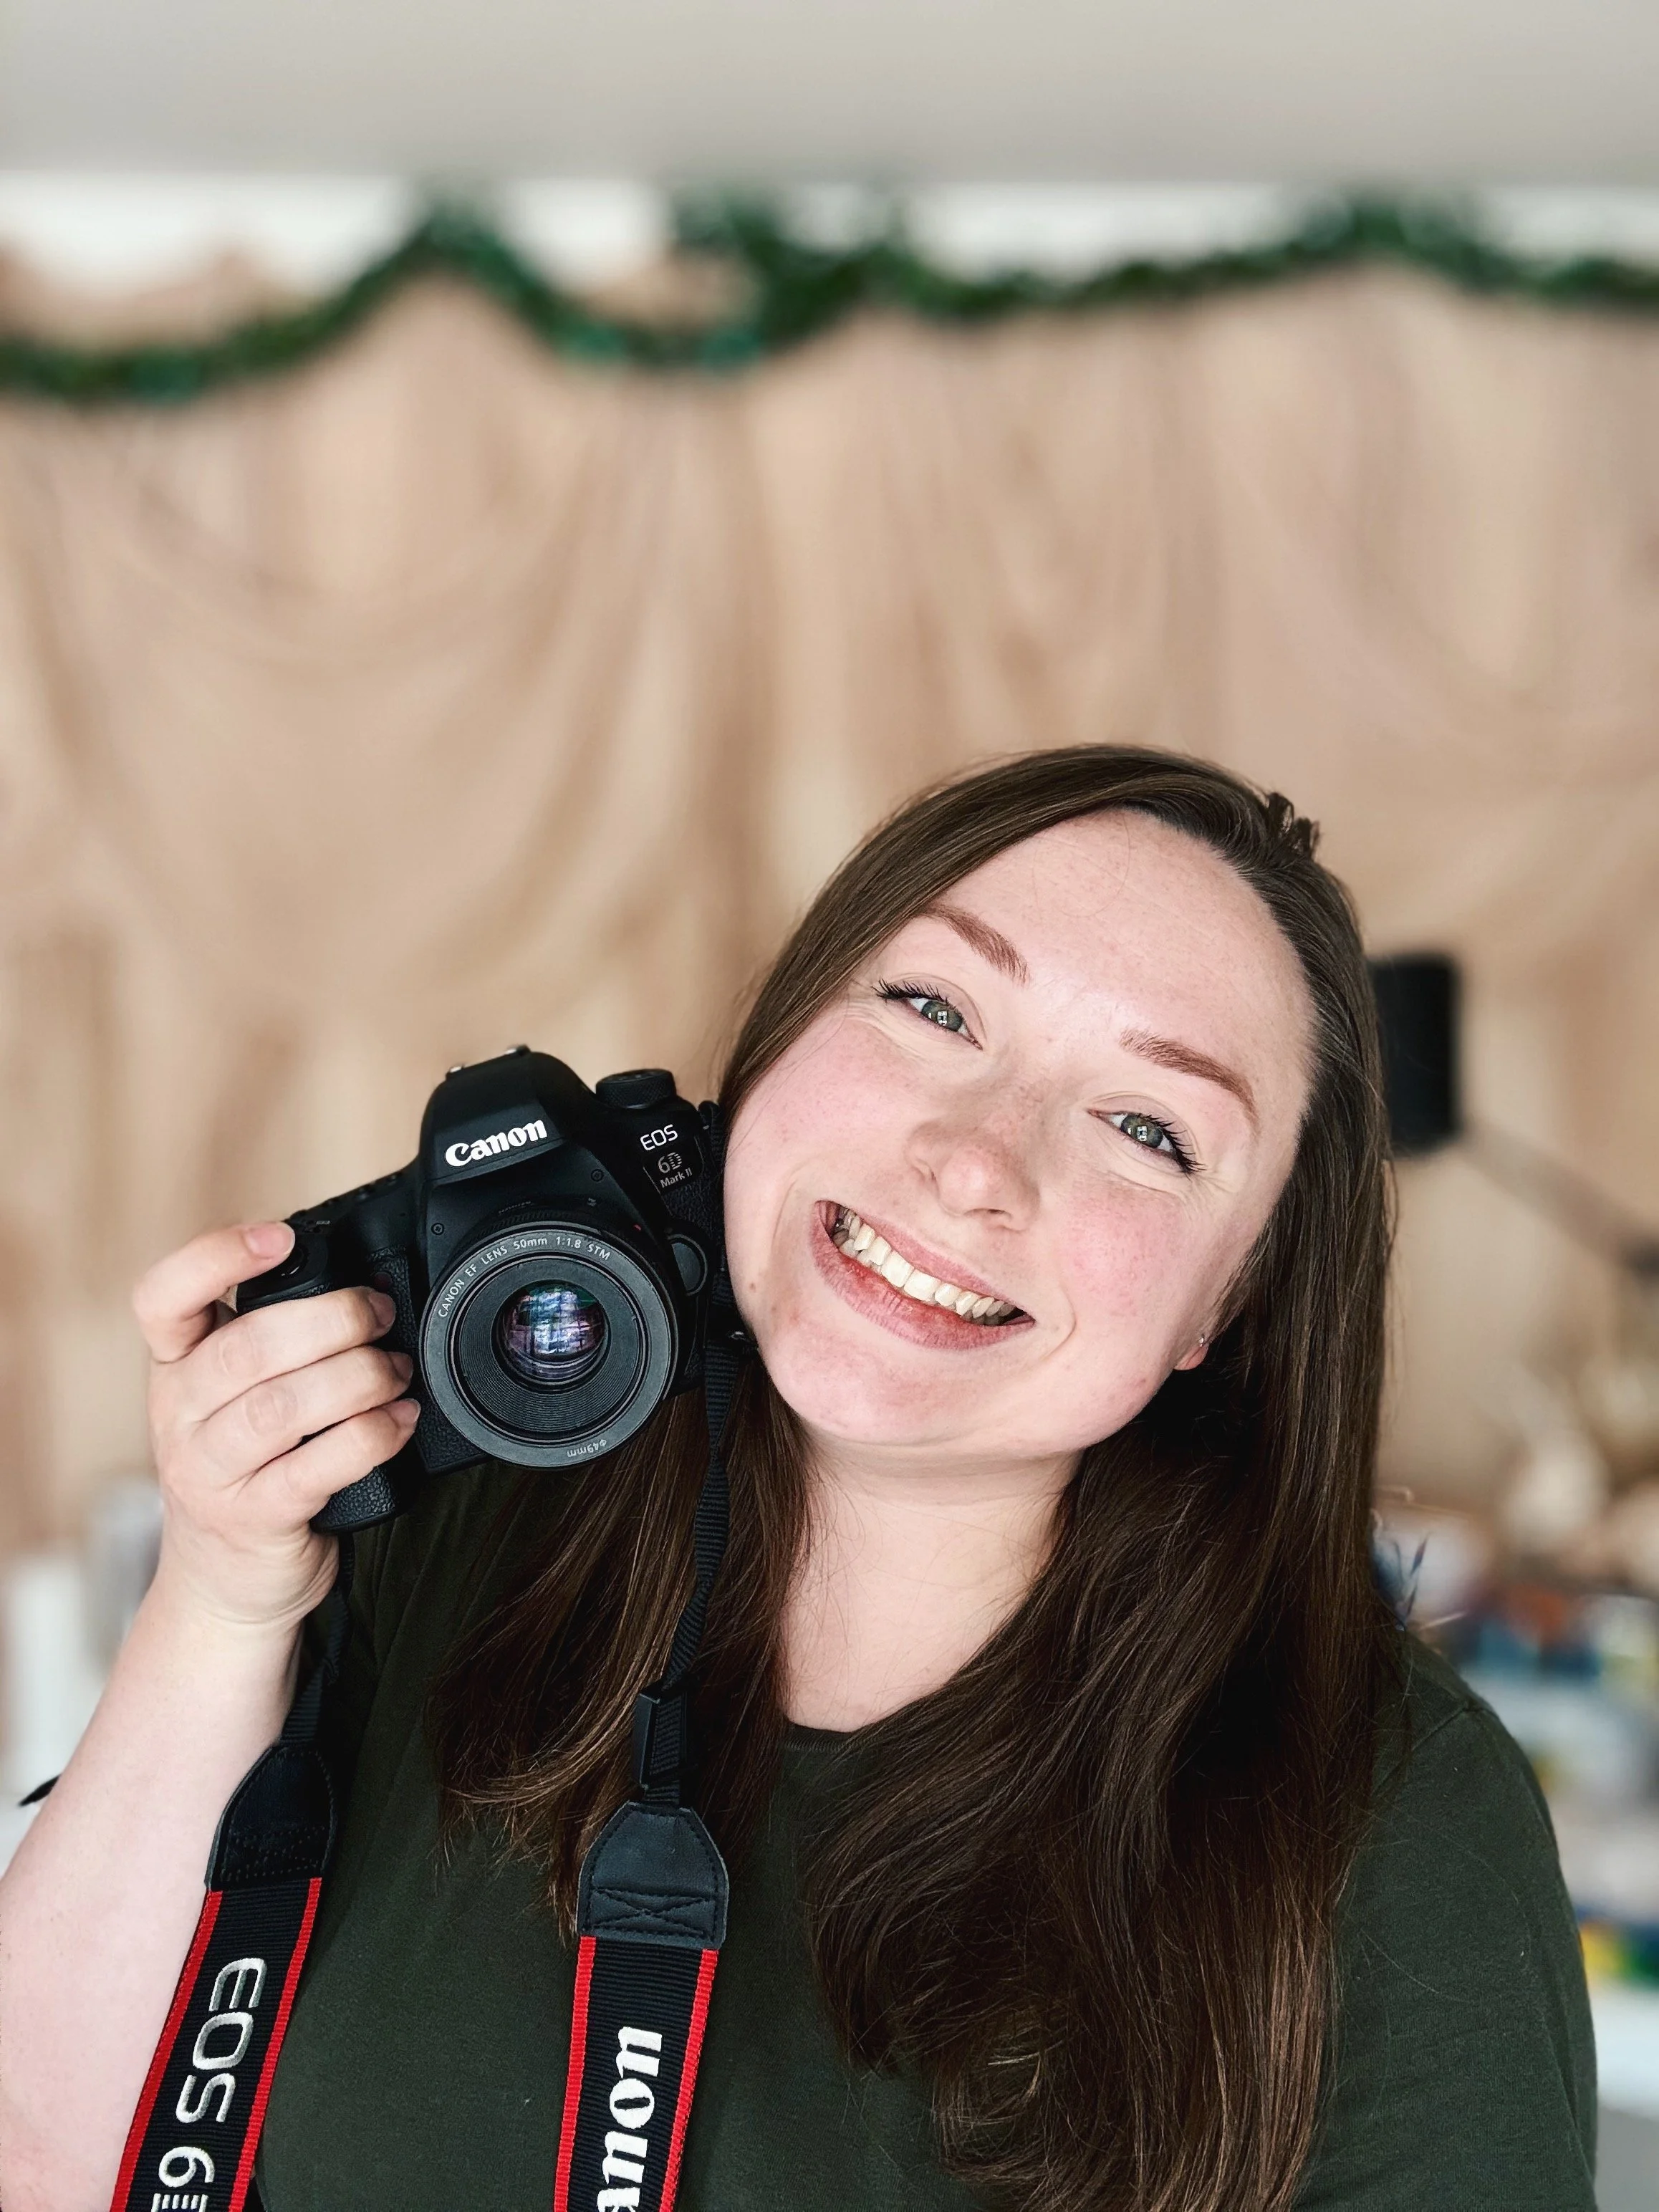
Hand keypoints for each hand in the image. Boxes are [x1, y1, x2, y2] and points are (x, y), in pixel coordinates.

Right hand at [133, 1222, 419, 1633]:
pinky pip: (313, 1469)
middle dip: (331, 1320)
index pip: (163, 1299)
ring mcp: (208, 1472)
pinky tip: (398, 1422)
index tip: (278, 1238)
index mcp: (176, 1367)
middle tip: (380, 1316)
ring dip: (356, 1379)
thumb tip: (367, 1287)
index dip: (215, 1257)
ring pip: (279, 1407)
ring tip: (396, 1373)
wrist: (227, 1582)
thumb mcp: (237, 1398)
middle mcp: (179, 1415)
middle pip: (246, 1347)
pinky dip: (368, 1437)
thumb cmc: (250, 1469)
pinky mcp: (252, 1519)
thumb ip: (276, 1345)